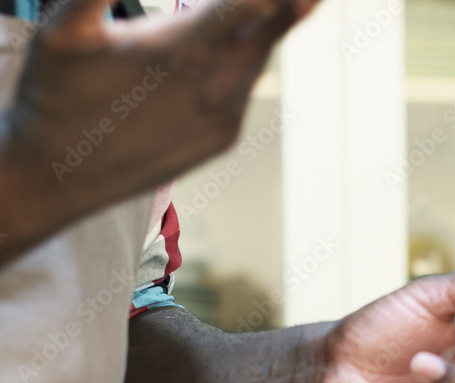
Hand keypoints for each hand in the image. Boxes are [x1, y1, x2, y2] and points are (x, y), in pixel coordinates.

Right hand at [0, 0, 314, 256]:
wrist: (58, 178)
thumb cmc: (53, 96)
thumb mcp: (64, 27)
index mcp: (184, 49)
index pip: (253, 5)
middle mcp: (217, 86)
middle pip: (272, 27)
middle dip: (287, 1)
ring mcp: (226, 117)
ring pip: (260, 57)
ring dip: (266, 25)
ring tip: (276, 4)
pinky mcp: (224, 139)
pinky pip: (246, 89)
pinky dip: (247, 60)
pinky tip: (234, 43)